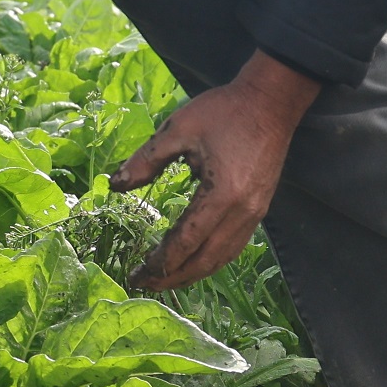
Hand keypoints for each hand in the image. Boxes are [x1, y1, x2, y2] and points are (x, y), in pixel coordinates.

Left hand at [112, 51, 322, 291]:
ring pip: (222, 258)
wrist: (271, 101)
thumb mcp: (178, 129)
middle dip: (173, 277)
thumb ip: (146, 160)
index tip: (136, 272)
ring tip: (166, 280)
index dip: (160, 262)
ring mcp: (255, 214)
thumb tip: (115, 186)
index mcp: (221, 195)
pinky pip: (234, 246)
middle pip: (205, 260)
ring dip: (193, 274)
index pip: (185, 242)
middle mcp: (242, 213)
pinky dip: (212, 261)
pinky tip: (195, 261)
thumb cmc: (224, 111)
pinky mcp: (260, 209)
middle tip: (145, 285)